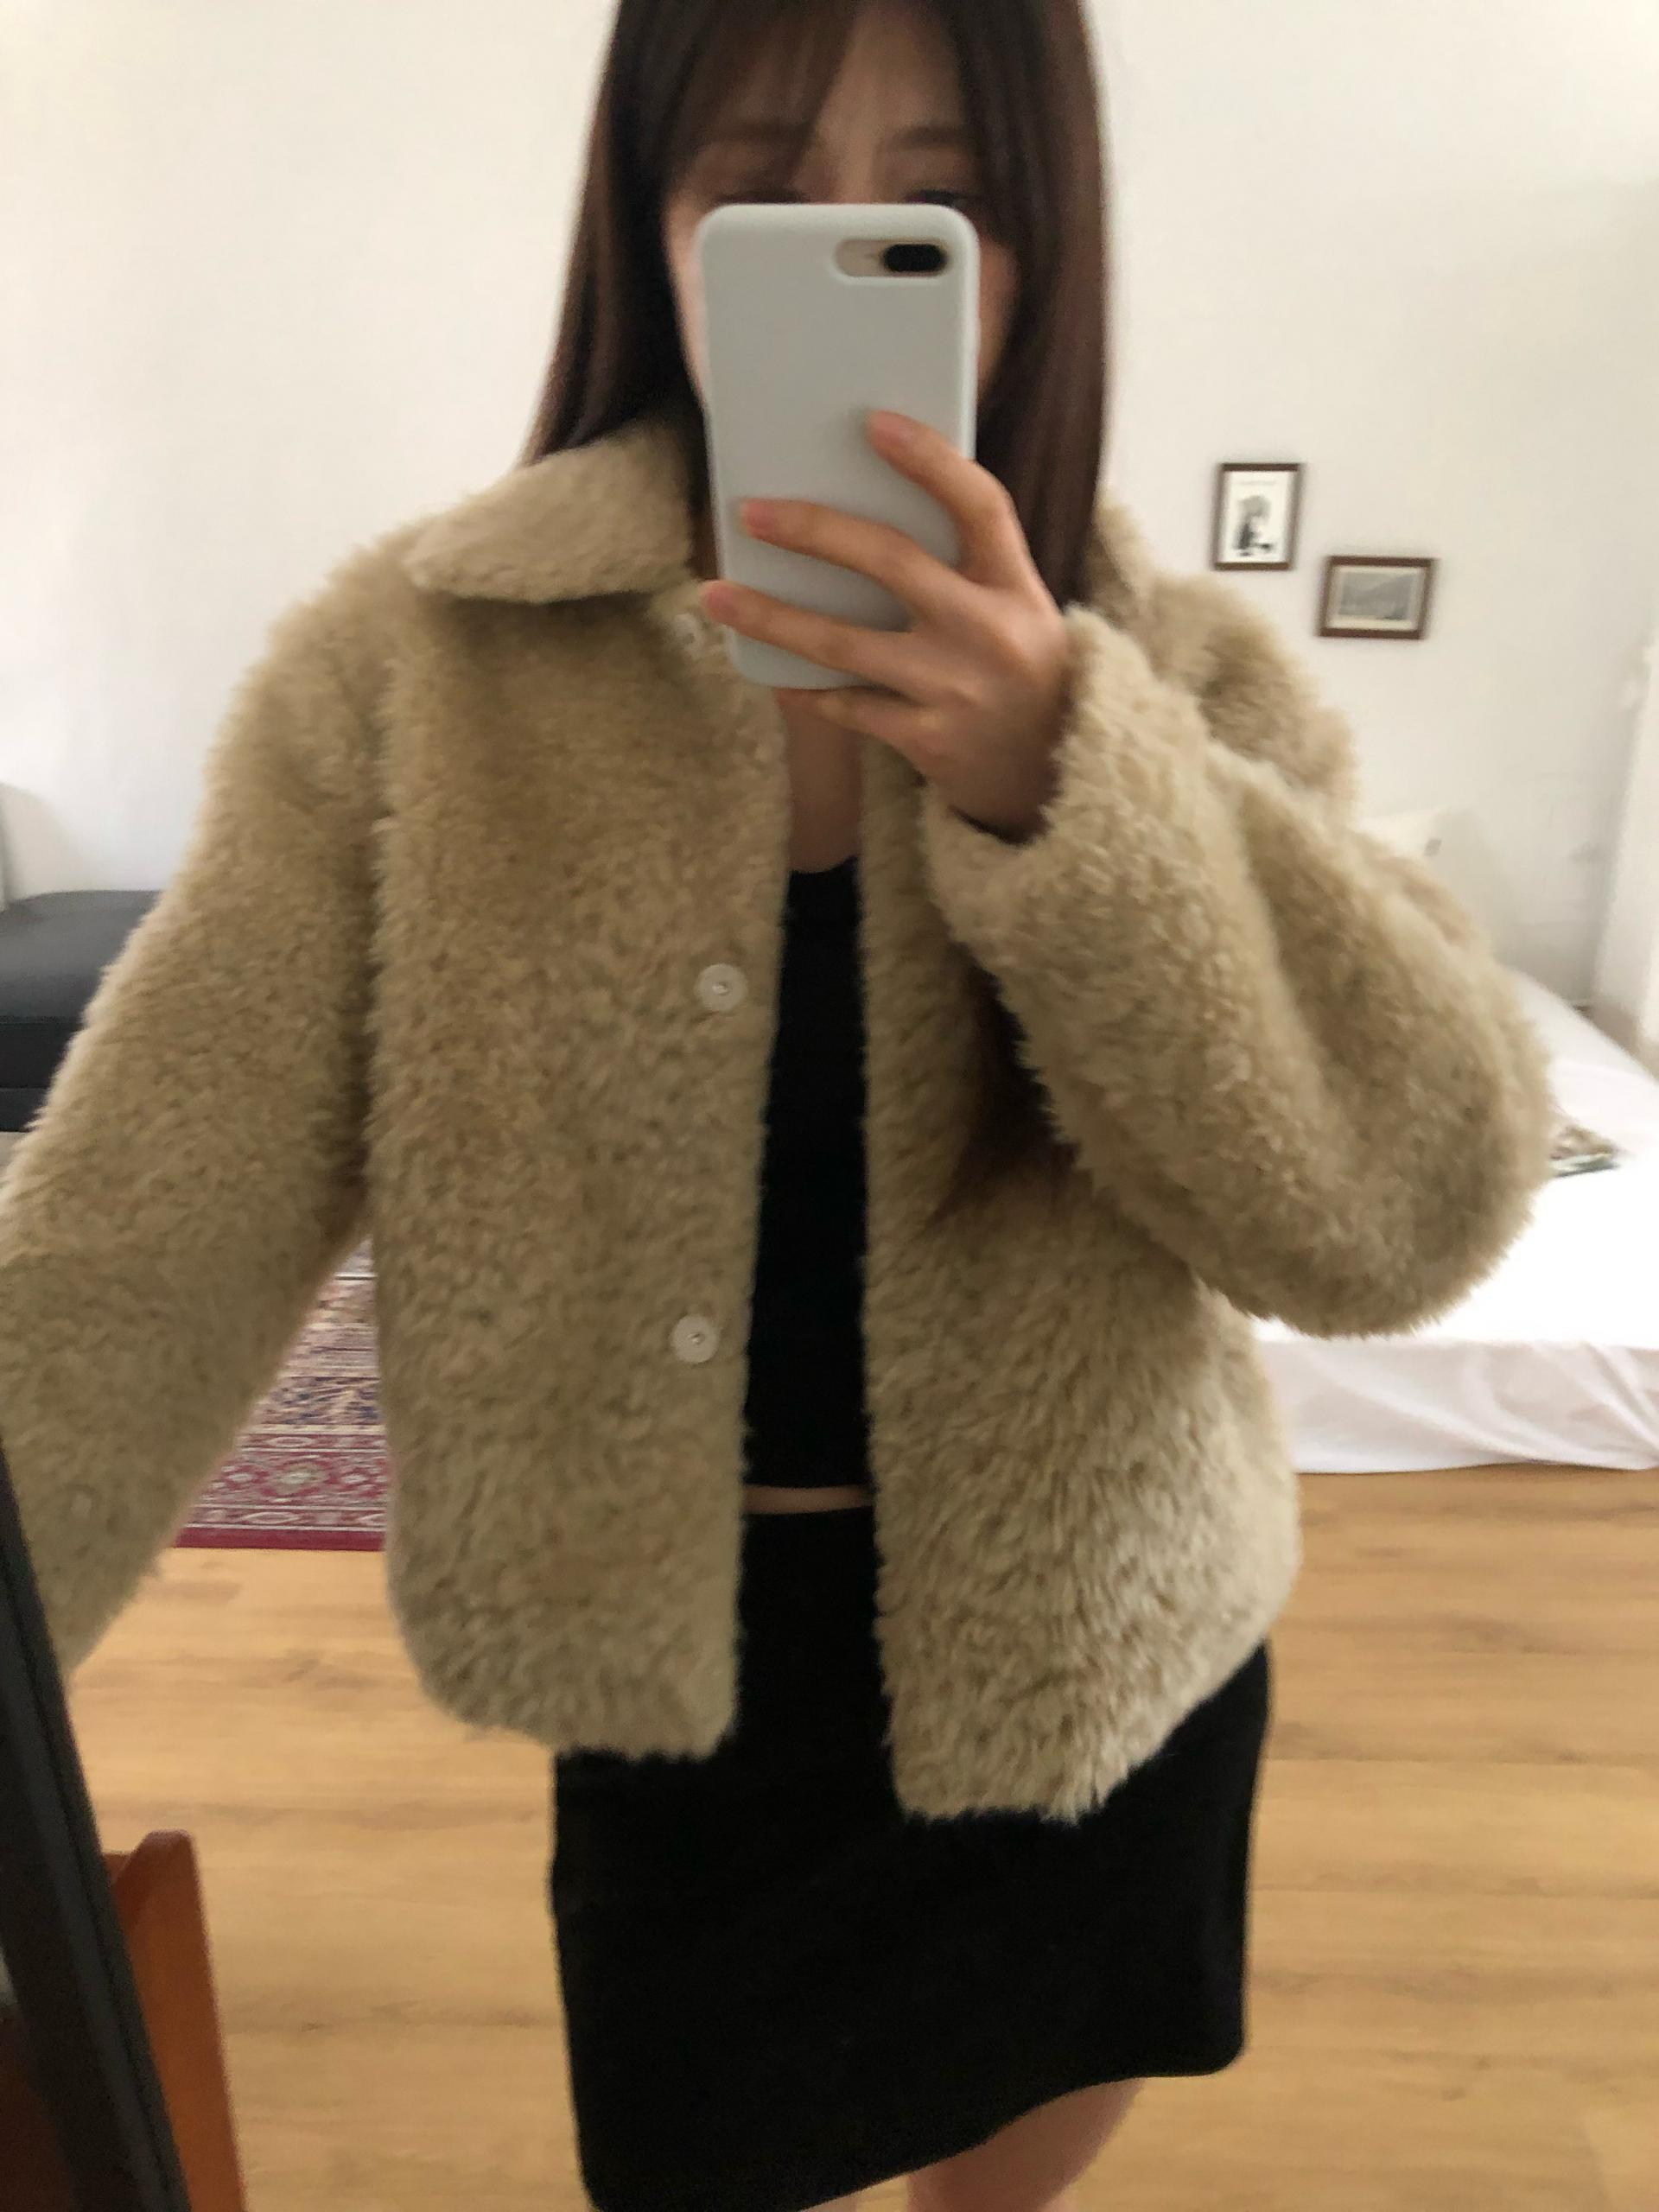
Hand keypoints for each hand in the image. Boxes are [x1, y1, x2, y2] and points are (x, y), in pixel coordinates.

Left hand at [700, 411, 1074, 842]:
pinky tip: (770, 671)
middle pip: (891, 561)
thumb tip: (858, 516)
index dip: (931, 460)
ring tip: (716, 596)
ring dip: (772, 617)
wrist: (1057, 776)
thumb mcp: (1018, 612)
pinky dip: (805, 688)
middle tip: (751, 512)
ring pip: (844, 642)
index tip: (875, 424)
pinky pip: (847, 706)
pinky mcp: (928, 740)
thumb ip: (964, 568)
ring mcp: (955, 688)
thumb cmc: (1019, 674)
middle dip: (813, 530)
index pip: (980, 504)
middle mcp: (988, 631)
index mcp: (1017, 586)